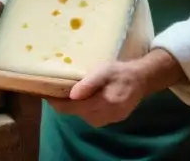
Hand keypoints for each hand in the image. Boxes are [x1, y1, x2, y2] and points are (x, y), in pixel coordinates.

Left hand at [47, 49, 182, 127]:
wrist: (142, 78)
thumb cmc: (121, 71)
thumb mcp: (104, 70)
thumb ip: (88, 84)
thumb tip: (71, 95)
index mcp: (103, 102)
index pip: (73, 108)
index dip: (57, 103)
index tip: (46, 95)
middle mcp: (106, 114)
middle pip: (77, 113)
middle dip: (65, 104)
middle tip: (57, 90)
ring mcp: (111, 119)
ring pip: (85, 117)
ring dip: (77, 107)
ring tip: (71, 94)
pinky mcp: (114, 119)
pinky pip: (94, 117)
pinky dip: (87, 109)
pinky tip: (87, 98)